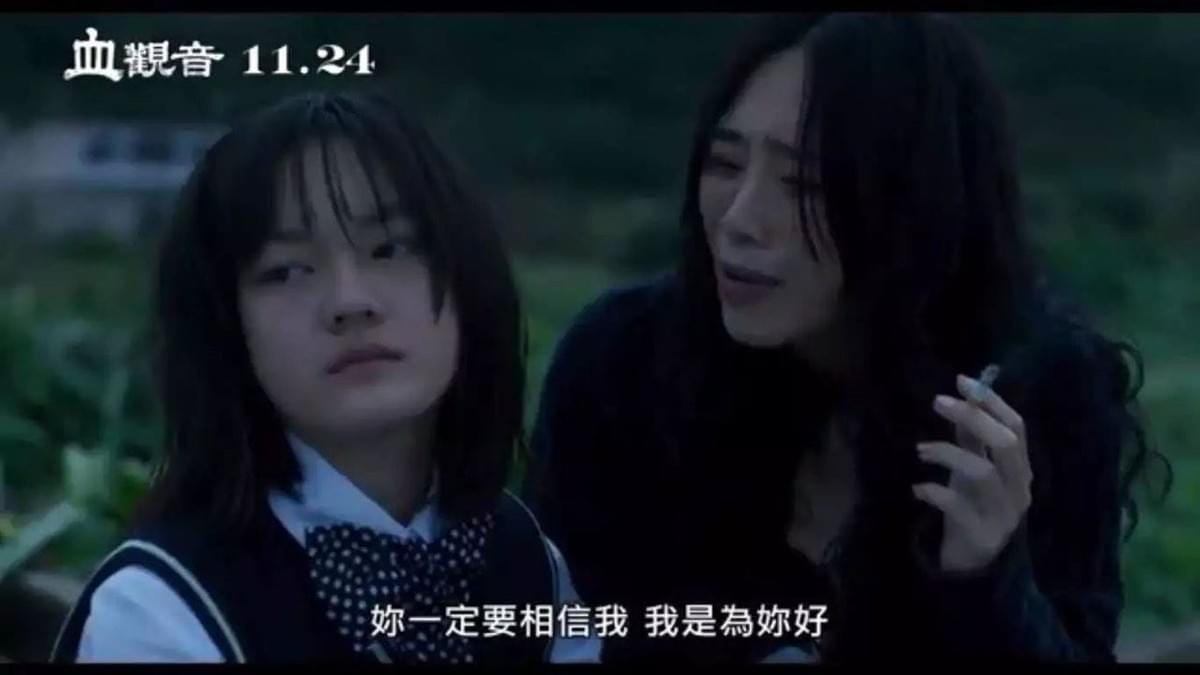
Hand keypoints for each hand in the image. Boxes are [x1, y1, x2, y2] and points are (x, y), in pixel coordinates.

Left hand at [913, 374, 1032, 572]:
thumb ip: (973, 440)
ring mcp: (1004, 514)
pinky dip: (935, 492)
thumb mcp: (973, 470)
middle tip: (937, 402)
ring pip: (984, 473)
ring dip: (948, 453)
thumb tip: (964, 398)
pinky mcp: (983, 536)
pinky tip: (918, 488)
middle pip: (1007, 444)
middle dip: (973, 417)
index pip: (1018, 427)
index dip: (993, 402)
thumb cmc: (973, 509)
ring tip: (920, 450)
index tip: (962, 381)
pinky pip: (959, 507)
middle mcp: (1019, 490)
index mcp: (1020, 470)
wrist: (972, 565)